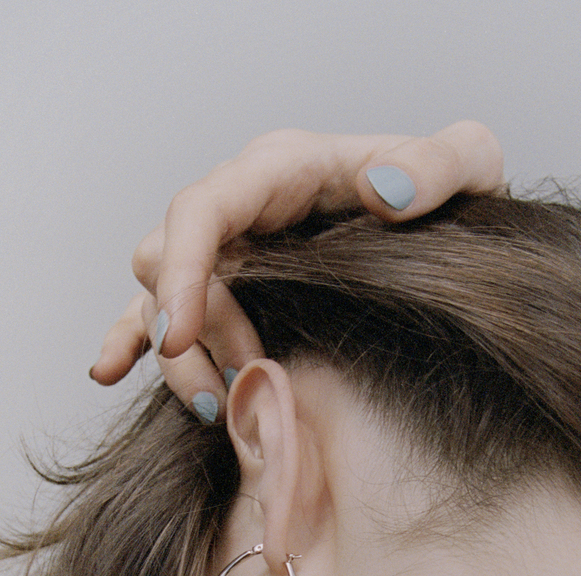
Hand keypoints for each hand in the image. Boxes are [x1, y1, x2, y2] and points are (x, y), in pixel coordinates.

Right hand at [89, 123, 504, 418]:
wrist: (450, 235)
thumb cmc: (453, 198)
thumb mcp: (469, 165)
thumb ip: (440, 165)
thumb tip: (384, 191)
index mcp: (282, 170)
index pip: (201, 209)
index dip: (180, 270)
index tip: (180, 331)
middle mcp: (241, 208)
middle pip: (164, 259)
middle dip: (194, 330)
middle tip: (247, 381)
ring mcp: (228, 254)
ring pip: (159, 301)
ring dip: (180, 358)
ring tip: (221, 406)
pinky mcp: (226, 294)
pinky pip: (158, 314)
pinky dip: (132, 341)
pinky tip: (112, 372)